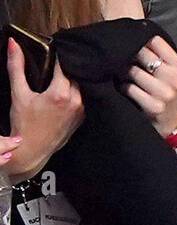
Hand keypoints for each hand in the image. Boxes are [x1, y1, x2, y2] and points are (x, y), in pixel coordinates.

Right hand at [5, 43, 83, 183]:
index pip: (64, 65)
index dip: (58, 55)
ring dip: (73, 79)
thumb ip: (16, 67)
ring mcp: (81, 111)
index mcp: (60, 94)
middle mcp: (76, 101)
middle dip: (67, 67)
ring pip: (81, 86)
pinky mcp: (82, 118)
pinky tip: (66, 89)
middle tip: (55, 62)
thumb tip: (14, 44)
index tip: (53, 50)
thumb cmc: (24, 122)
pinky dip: (76, 91)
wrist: (33, 149)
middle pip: (75, 75)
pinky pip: (83, 98)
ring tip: (60, 74)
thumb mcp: (18, 92)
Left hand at [124, 36, 176, 136]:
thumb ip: (159, 55)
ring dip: (125, 73)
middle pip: (142, 52)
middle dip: (131, 55)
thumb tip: (135, 34)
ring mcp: (165, 93)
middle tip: (129, 62)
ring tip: (128, 77)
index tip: (136, 46)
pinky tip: (128, 90)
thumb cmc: (166, 94)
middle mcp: (174, 78)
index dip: (141, 40)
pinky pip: (129, 88)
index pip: (155, 40)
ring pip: (133, 70)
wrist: (170, 123)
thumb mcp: (170, 73)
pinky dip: (124, 88)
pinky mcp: (154, 105)